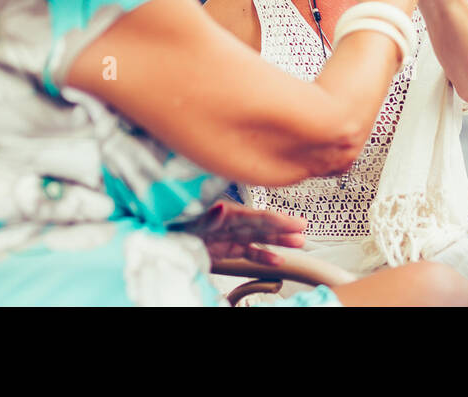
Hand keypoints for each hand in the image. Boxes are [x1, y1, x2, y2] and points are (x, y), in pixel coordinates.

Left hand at [186, 200, 306, 265]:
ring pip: (260, 238)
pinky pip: (249, 252)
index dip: (276, 219)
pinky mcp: (228, 248)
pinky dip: (263, 256)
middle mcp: (232, 222)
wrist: (164, 236)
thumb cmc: (176, 223)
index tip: (294, 221)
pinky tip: (278, 259)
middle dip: (283, 227)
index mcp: (226, 212)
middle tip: (303, 227)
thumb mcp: (191, 220)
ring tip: (299, 242)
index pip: (256, 216)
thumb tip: (221, 208)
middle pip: (262, 225)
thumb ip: (208, 216)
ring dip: (278, 241)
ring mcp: (231, 235)